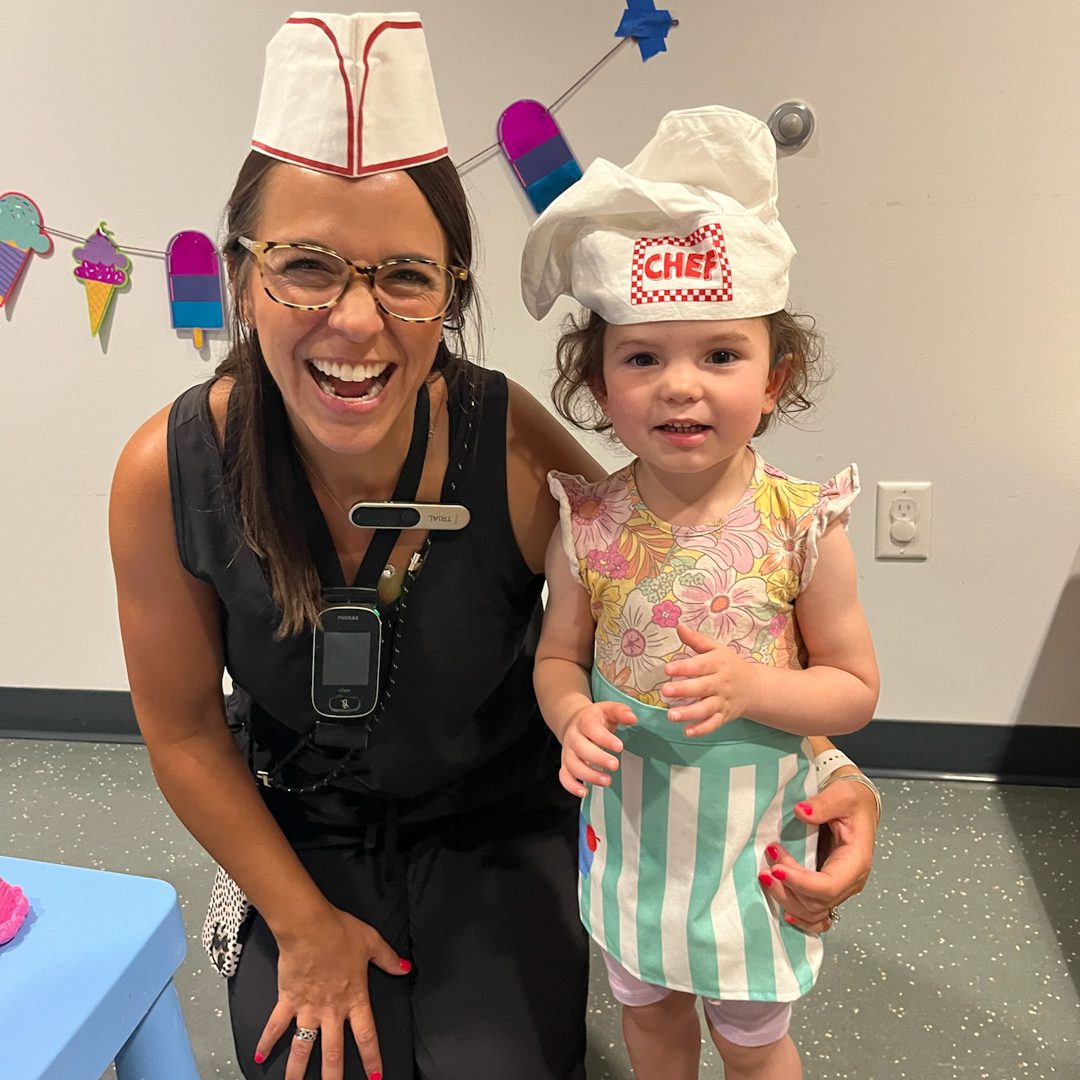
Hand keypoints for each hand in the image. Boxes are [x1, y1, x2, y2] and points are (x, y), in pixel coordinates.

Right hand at [255, 905, 409, 1079]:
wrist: (310, 926)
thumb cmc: (340, 931)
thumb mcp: (372, 942)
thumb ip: (388, 959)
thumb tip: (404, 967)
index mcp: (354, 998)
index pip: (366, 1035)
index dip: (372, 1057)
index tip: (374, 1077)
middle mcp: (331, 1010)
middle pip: (333, 1052)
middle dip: (333, 1077)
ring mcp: (308, 1008)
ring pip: (303, 1047)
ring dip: (297, 1071)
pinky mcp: (288, 1000)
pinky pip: (276, 1025)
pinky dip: (266, 1041)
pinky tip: (259, 1056)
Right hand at [559, 699, 636, 796]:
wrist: (573, 721)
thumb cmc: (595, 718)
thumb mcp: (608, 710)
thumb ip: (621, 712)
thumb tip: (633, 718)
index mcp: (584, 721)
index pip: (591, 728)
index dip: (604, 738)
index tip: (619, 746)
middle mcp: (573, 736)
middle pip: (581, 748)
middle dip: (598, 759)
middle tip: (614, 765)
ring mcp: (568, 751)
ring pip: (572, 764)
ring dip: (588, 775)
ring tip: (607, 781)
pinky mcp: (565, 764)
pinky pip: (564, 776)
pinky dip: (572, 786)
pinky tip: (585, 792)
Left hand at [660, 624, 758, 735]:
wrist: (755, 688)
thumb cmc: (729, 665)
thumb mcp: (717, 649)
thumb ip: (697, 640)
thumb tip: (678, 626)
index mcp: (719, 664)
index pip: (701, 665)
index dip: (684, 667)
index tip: (667, 669)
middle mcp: (722, 683)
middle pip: (703, 687)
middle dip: (684, 690)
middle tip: (665, 691)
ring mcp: (723, 702)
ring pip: (707, 709)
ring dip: (689, 713)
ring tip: (671, 715)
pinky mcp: (724, 717)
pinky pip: (714, 724)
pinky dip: (702, 730)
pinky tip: (686, 732)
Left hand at [759, 772, 877, 932]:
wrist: (858, 805)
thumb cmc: (853, 801)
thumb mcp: (842, 795)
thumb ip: (823, 804)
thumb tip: (802, 811)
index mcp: (856, 861)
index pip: (828, 885)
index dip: (801, 882)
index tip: (776, 868)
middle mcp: (850, 880)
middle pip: (817, 902)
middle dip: (787, 886)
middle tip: (767, 863)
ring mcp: (841, 888)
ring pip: (813, 911)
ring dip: (786, 898)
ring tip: (766, 876)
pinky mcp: (830, 888)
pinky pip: (818, 914)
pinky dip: (802, 918)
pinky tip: (785, 912)